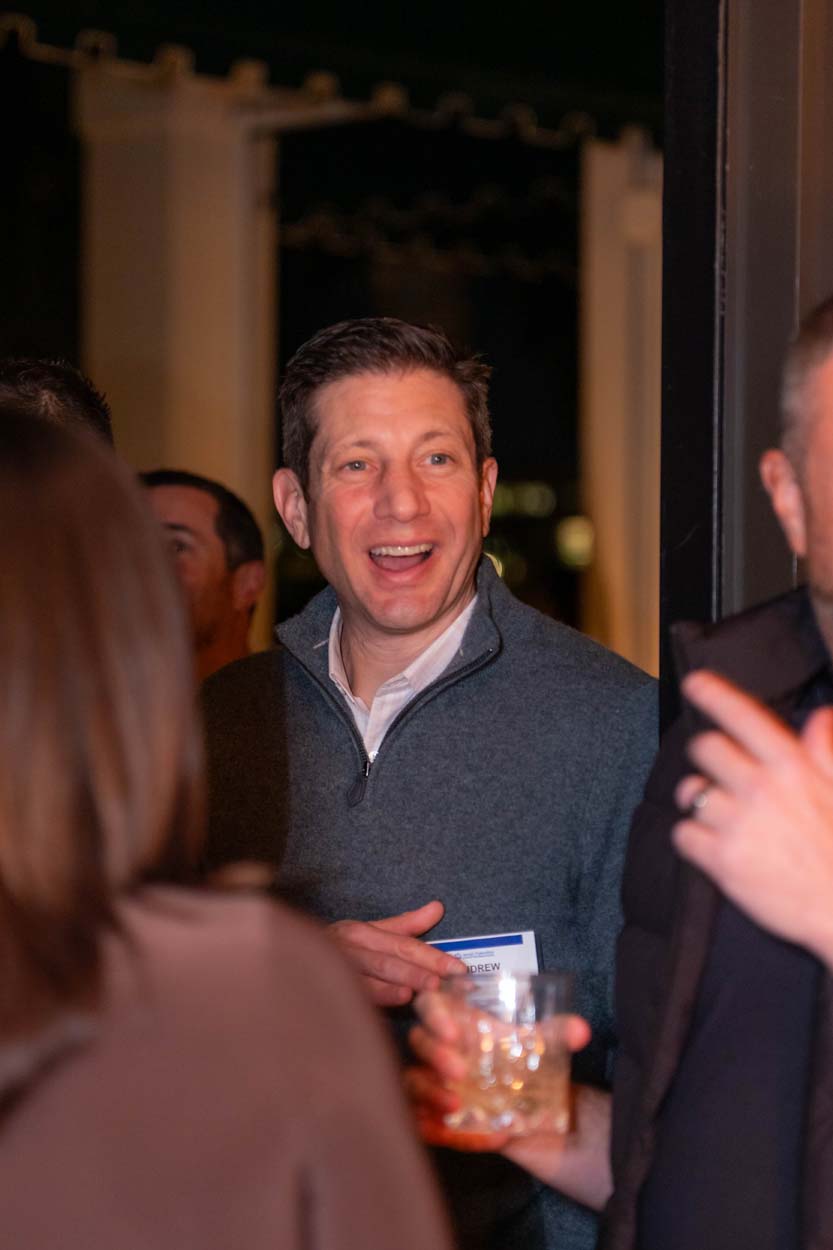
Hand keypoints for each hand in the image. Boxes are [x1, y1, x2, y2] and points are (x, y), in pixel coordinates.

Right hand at [330, 901, 465, 1006]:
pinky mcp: (324, 986)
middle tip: (445, 980)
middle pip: (390, 957)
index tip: (459, 969)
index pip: (404, 944)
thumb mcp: (370, 933)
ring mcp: (336, 966)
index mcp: (361, 932)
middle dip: (419, 969)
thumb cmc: (337, 950)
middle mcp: (348, 945)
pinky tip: (395, 1000)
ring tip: (424, 988)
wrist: (287, 960)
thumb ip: (405, 925)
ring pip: (372, 973)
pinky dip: (375, 995)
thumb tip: (438, 908)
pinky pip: (353, 991)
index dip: (433, 956)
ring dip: (400, 981)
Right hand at [407, 987, 590, 1149]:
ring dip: (429, 1094)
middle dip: (435, 1055)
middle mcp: (440, 1049)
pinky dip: (445, 1132)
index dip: (435, 1015)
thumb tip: (581, 1030)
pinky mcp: (435, 1116)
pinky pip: (424, 1123)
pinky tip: (480, 1137)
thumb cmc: (520, 1062)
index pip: (430, 1004)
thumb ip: (559, 1034)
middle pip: (417, 1042)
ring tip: (457, 1106)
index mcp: (457, 1021)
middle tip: (459, 1071)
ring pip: (411, 1084)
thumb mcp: (540, 1046)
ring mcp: (433, 1084)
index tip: (455, 1033)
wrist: (528, 1105)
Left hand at [673, 669, 832, 962]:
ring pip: (690, 791)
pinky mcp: (720, 860)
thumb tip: (820, 718)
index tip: (695, 682)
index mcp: (792, 766)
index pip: (743, 715)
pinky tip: (712, 844)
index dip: (714, 694)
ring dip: (699, 800)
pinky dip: (691, 838)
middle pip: (704, 748)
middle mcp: (760, 788)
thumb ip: (824, 751)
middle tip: (718, 773)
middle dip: (707, 756)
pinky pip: (682, 833)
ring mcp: (737, 823)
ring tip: (719, 814)